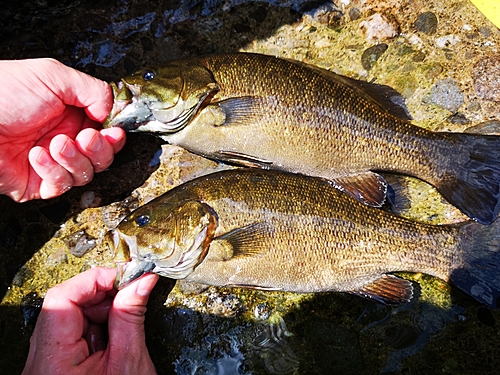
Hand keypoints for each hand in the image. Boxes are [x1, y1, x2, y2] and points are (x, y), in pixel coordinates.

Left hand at [0, 58, 125, 201]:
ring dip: (75, 159)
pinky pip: (60, 186)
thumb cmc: (2, 91)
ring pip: (86, 173)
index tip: (113, 132)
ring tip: (56, 143)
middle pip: (103, 157)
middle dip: (100, 150)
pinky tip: (36, 155)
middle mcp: (65, 139)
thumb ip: (93, 90)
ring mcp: (52, 163)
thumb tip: (111, 112)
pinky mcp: (38, 183)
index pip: (107, 132)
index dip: (114, 136)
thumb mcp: (53, 76)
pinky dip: (53, 171)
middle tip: (87, 138)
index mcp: (71, 115)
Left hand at [21, 267, 158, 374]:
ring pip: (70, 316)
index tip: (125, 276)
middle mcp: (41, 359)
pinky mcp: (55, 364)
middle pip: (65, 304)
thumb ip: (131, 316)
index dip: (95, 280)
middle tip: (132, 294)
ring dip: (101, 311)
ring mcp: (46, 361)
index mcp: (53, 361)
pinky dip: (97, 326)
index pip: (62, 299)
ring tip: (125, 323)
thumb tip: (141, 281)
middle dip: (102, 296)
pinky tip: (115, 336)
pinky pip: (73, 331)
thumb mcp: (130, 362)